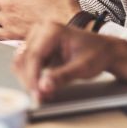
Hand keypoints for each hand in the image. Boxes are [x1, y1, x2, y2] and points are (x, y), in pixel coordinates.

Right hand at [12, 22, 126, 102]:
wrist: (105, 50)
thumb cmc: (97, 54)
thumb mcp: (82, 67)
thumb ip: (62, 77)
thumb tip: (44, 87)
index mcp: (52, 29)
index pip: (34, 55)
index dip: (32, 77)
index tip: (37, 93)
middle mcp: (41, 30)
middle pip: (24, 58)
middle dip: (29, 80)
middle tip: (39, 98)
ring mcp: (37, 37)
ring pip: (21, 61)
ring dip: (28, 79)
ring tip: (42, 94)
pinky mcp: (37, 47)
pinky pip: (26, 63)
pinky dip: (31, 77)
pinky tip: (42, 87)